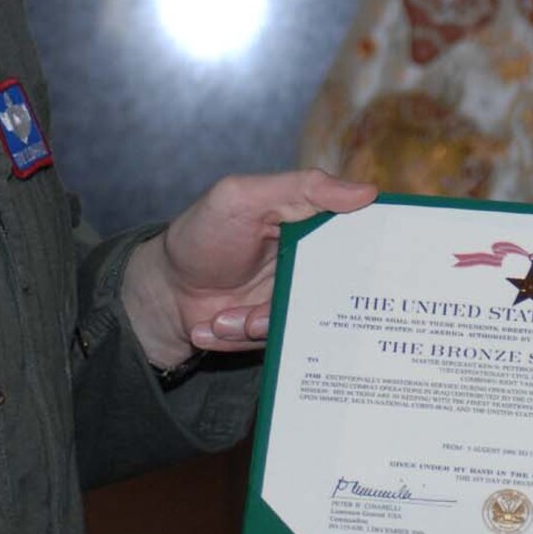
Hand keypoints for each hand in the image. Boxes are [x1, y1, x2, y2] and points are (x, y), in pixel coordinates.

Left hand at [120, 168, 375, 367]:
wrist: (162, 292)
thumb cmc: (200, 236)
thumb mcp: (241, 198)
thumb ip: (300, 188)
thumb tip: (366, 192)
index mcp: (310, 222)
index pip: (357, 230)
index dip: (370, 246)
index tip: (363, 264)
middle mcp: (310, 262)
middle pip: (338, 289)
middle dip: (301, 305)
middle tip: (262, 311)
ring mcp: (294, 299)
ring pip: (304, 323)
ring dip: (257, 324)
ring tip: (223, 318)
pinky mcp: (278, 330)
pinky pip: (279, 344)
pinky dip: (240, 337)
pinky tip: (212, 325)